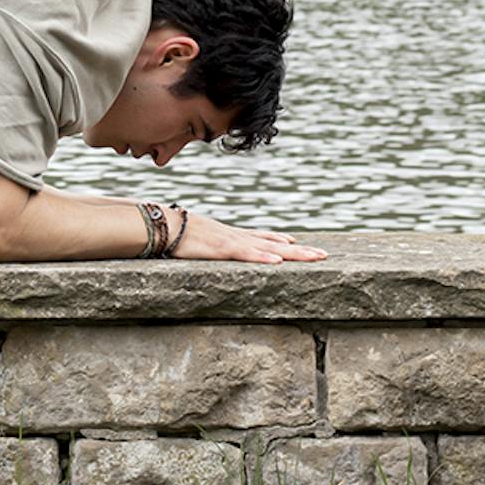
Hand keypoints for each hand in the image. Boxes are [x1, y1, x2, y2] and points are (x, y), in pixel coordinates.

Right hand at [169, 209, 328, 263]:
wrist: (160, 224)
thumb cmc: (174, 232)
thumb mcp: (196, 239)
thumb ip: (207, 243)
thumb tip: (207, 246)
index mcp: (230, 235)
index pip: (261, 236)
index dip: (281, 240)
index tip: (299, 242)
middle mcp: (236, 236)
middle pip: (274, 242)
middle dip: (300, 250)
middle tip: (324, 255)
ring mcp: (230, 242)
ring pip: (268, 248)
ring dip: (292, 253)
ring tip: (314, 257)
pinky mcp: (220, 249)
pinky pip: (245, 254)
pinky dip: (262, 257)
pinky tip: (277, 261)